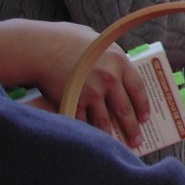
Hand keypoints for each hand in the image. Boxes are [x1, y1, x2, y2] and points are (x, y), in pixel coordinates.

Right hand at [28, 22, 150, 146]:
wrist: (39, 47)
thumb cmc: (66, 39)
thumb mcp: (97, 41)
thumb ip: (110, 57)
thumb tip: (119, 69)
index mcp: (119, 61)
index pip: (138, 89)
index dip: (143, 106)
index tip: (145, 118)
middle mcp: (109, 78)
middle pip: (125, 109)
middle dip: (132, 128)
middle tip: (137, 141)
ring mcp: (91, 92)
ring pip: (104, 121)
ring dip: (110, 136)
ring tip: (115, 145)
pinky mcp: (74, 101)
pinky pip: (83, 122)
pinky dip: (88, 132)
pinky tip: (92, 140)